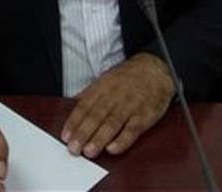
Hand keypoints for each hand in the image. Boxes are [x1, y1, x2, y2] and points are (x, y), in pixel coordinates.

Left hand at [60, 53, 174, 158]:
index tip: (65, 136)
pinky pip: (133, 129)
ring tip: (89, 152)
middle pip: (97, 115)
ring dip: (99, 138)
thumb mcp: (106, 79)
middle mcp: (115, 95)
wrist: (156, 69)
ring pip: (113, 123)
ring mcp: (130, 105)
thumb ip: (89, 93)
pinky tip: (113, 148)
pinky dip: (123, 140)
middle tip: (74, 148)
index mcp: (103, 86)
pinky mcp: (145, 115)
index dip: (74, 122)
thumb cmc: (128, 78)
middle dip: (84, 133)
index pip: (85, 105)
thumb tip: (71, 105)